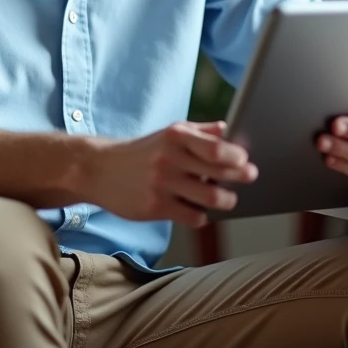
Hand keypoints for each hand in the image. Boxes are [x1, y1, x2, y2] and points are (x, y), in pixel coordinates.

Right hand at [83, 121, 257, 227]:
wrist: (98, 169)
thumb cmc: (141, 151)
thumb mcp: (168, 133)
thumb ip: (200, 132)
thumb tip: (227, 130)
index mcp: (175, 136)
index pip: (215, 147)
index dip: (236, 156)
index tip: (246, 160)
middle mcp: (169, 158)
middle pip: (217, 172)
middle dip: (240, 176)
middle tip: (250, 177)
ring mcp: (162, 184)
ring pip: (209, 197)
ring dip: (226, 200)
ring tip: (227, 198)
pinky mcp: (155, 207)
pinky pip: (192, 217)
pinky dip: (202, 216)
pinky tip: (200, 211)